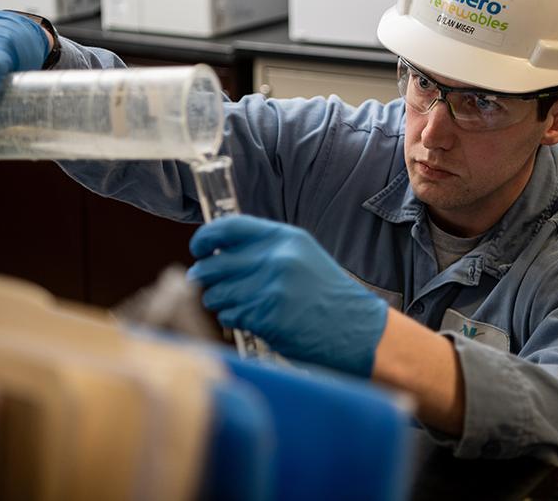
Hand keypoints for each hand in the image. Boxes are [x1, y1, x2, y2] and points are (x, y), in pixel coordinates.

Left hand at [188, 215, 388, 376]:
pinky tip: (247, 320)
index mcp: (285, 238)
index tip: (198, 248)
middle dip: (204, 276)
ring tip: (233, 305)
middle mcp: (277, 258)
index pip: (230, 227)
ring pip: (216, 292)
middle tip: (205, 284)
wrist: (359, 330)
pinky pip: (229, 315)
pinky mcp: (267, 316)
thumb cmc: (328, 296)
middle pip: (215, 263)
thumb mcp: (302, 257)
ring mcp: (271, 287)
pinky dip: (231, 319)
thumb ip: (264, 250)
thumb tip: (217, 254)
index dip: (206, 237)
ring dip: (217, 301)